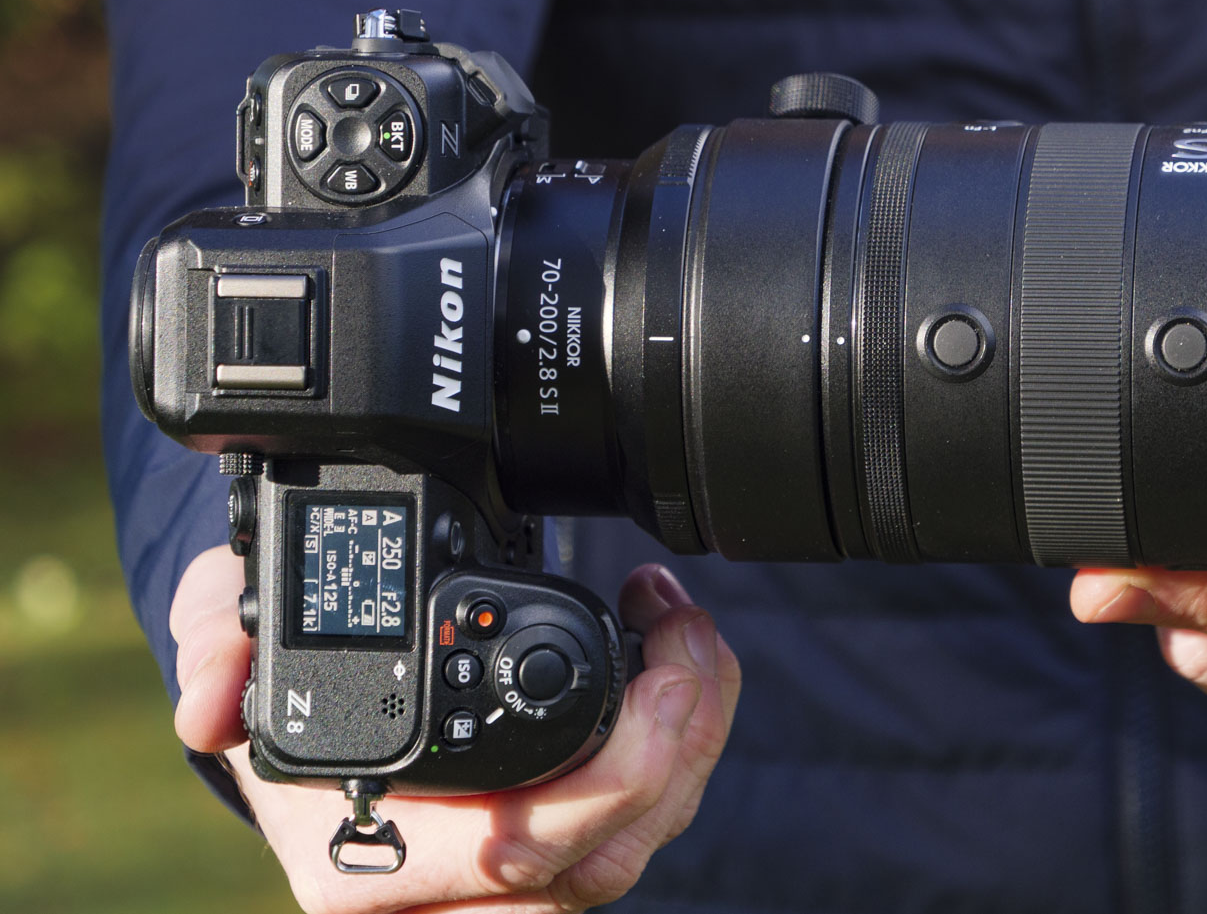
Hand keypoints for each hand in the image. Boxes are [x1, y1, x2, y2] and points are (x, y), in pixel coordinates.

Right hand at [171, 547, 739, 912]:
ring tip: (681, 621)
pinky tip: (681, 658)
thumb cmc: (279, 672)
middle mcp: (440, 895)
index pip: (504, 854)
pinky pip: (648, 825)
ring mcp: (508, 885)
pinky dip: (687, 741)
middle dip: (677, 742)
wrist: (310, 697)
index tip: (655, 680)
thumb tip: (209, 708)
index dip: (603, 786)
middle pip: (601, 863)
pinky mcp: (561, 852)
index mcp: (358, 861)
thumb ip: (210, 640)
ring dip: (696, 733)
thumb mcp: (221, 621)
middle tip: (680, 626)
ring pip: (639, 848)